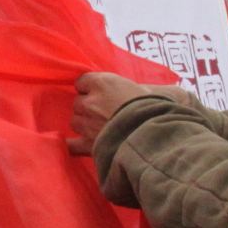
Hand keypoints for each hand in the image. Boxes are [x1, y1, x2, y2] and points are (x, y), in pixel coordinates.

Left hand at [67, 72, 188, 156]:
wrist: (156, 135)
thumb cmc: (154, 108)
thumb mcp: (140, 88)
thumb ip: (120, 89)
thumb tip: (115, 93)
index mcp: (102, 83)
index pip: (82, 81)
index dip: (90, 88)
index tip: (100, 94)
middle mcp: (90, 102)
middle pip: (78, 102)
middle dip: (89, 107)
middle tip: (105, 113)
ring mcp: (87, 124)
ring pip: (75, 122)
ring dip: (85, 124)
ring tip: (102, 129)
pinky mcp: (89, 145)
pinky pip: (72, 145)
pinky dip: (73, 145)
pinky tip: (76, 145)